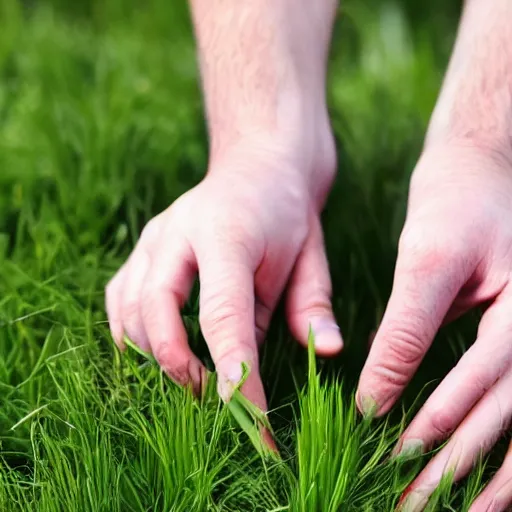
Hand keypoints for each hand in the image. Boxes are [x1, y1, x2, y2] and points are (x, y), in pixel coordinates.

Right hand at [105, 135, 342, 437]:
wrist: (256, 167)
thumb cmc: (286, 214)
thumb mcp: (310, 253)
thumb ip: (312, 304)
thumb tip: (327, 352)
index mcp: (226, 234)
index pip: (223, 314)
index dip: (236, 373)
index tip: (254, 419)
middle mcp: (178, 232)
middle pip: (156, 311)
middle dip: (180, 366)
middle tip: (212, 399)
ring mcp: (153, 237)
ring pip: (130, 308)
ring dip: (155, 355)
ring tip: (192, 379)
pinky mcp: (142, 246)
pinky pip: (121, 298)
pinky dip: (132, 333)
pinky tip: (158, 350)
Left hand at [357, 142, 511, 509]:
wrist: (483, 163)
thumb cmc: (458, 201)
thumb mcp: (427, 259)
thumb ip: (405, 330)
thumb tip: (374, 397)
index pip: (484, 378)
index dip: (438, 420)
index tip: (391, 453)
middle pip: (511, 413)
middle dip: (465, 468)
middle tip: (415, 507)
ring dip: (494, 473)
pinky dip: (498, 437)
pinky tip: (479, 473)